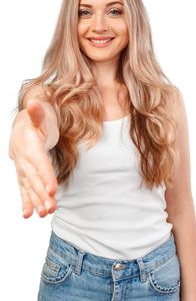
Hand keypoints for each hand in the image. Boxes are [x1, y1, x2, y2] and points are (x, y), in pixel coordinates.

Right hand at [9, 99, 57, 217]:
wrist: (22, 127)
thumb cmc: (36, 120)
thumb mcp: (39, 114)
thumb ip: (37, 112)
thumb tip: (34, 102)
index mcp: (29, 145)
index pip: (38, 162)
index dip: (45, 175)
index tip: (52, 189)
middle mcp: (23, 158)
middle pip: (33, 178)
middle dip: (41, 194)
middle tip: (51, 208)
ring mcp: (22, 168)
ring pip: (28, 186)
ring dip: (36, 201)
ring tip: (45, 214)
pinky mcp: (24, 174)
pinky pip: (23, 188)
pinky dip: (26, 201)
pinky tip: (28, 215)